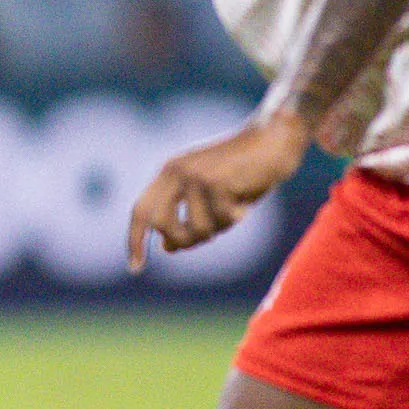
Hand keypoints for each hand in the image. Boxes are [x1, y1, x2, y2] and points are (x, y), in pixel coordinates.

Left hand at [131, 111, 308, 265]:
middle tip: (208, 239)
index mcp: (169, 173)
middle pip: (160, 224)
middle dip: (182, 240)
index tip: (135, 268)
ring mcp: (195, 175)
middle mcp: (176, 171)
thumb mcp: (209, 196)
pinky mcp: (216, 181)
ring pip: (197, 228)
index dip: (135, 240)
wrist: (273, 140)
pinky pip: (222, 220)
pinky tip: (245, 203)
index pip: (142, 210)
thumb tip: (167, 247)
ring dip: (218, 228)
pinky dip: (236, 218)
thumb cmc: (244, 170)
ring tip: (233, 211)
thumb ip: (187, 218)